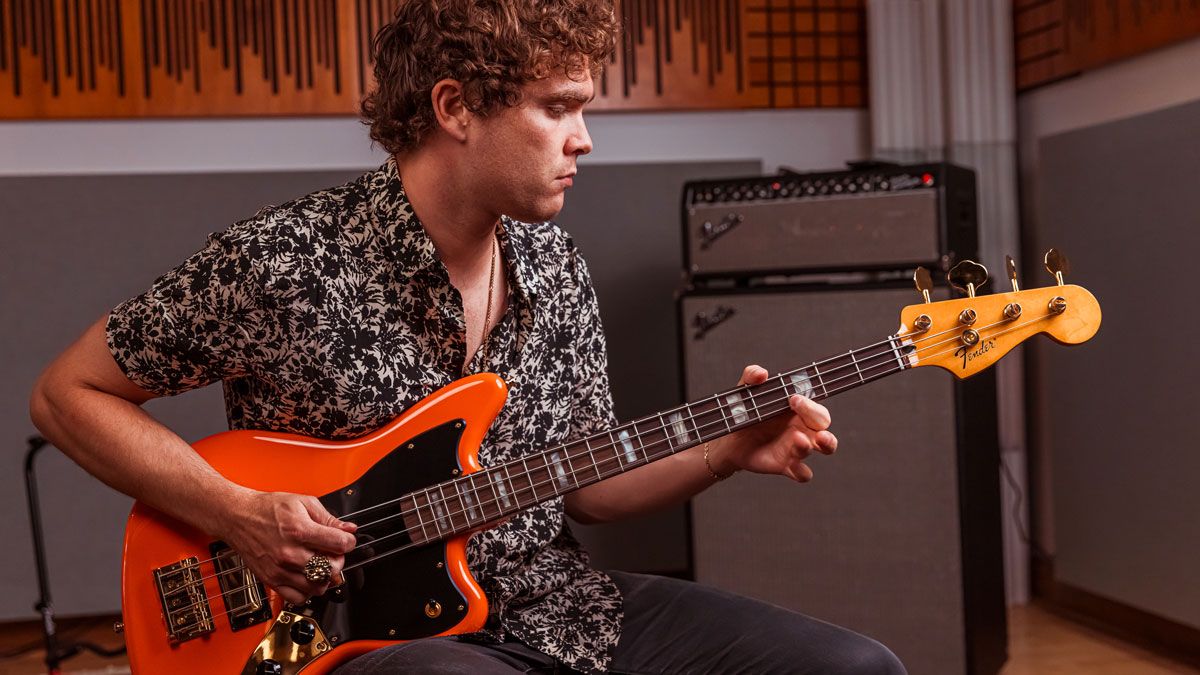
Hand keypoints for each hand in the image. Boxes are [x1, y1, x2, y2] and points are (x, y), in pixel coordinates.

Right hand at [222, 491, 357, 603]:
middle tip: (333, 553)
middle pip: (331, 568)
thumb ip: (328, 518)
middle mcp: (290, 553)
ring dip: (325, 577)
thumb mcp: (303, 503)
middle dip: (339, 560)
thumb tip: (348, 529)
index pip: (340, 544)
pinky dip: (307, 591)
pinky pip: (298, 598)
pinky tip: (307, 577)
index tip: (346, 540)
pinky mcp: (271, 580)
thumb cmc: (267, 509)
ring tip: (320, 564)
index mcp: (300, 530)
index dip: (349, 541)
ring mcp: (280, 570)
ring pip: (317, 586)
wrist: (238, 518)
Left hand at [709, 365, 837, 482]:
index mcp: (799, 411)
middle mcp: (803, 429)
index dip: (809, 405)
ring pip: (820, 450)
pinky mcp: (786, 466)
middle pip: (825, 429)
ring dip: (812, 446)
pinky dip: (802, 472)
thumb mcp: (745, 391)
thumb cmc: (744, 412)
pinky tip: (793, 468)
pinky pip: (803, 474)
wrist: (729, 439)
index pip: (815, 408)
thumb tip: (761, 373)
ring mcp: (796, 448)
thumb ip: (751, 376)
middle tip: (817, 432)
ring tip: (798, 441)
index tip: (793, 399)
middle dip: (824, 430)